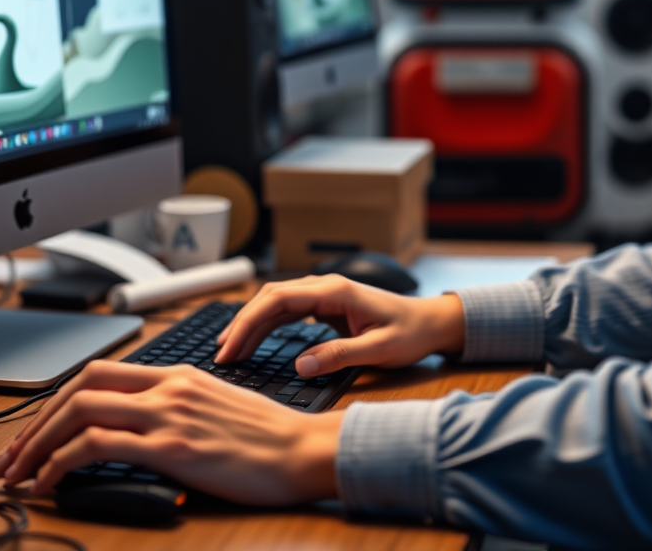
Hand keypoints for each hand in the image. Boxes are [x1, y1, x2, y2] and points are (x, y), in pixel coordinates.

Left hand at [0, 361, 342, 504]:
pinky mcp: (171, 446)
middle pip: (81, 385)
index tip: (38, 431)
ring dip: (37, 443)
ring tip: (18, 473)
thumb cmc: (267, 437)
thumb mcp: (216, 408)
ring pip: (79, 410)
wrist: (302, 449)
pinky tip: (50, 483)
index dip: (59, 400)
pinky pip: (97, 445)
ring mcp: (168, 413)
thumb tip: (140, 431)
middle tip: (13, 455)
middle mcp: (168, 386)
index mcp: (179, 374)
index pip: (102, 373)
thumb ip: (177, 409)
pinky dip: (60, 462)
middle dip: (36, 421)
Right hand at [216, 274, 465, 376]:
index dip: (250, 322)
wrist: (430, 322)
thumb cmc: (410, 333)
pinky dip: (267, 325)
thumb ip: (341, 355)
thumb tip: (301, 365)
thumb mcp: (380, 349)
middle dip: (242, 324)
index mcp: (335, 290)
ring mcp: (325, 294)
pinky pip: (288, 312)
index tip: (230, 347)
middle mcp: (325, 286)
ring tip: (229, 351)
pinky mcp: (326, 306)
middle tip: (221, 355)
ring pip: (276, 304)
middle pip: (271, 298)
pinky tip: (252, 341)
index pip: (279, 299)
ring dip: (251, 325)